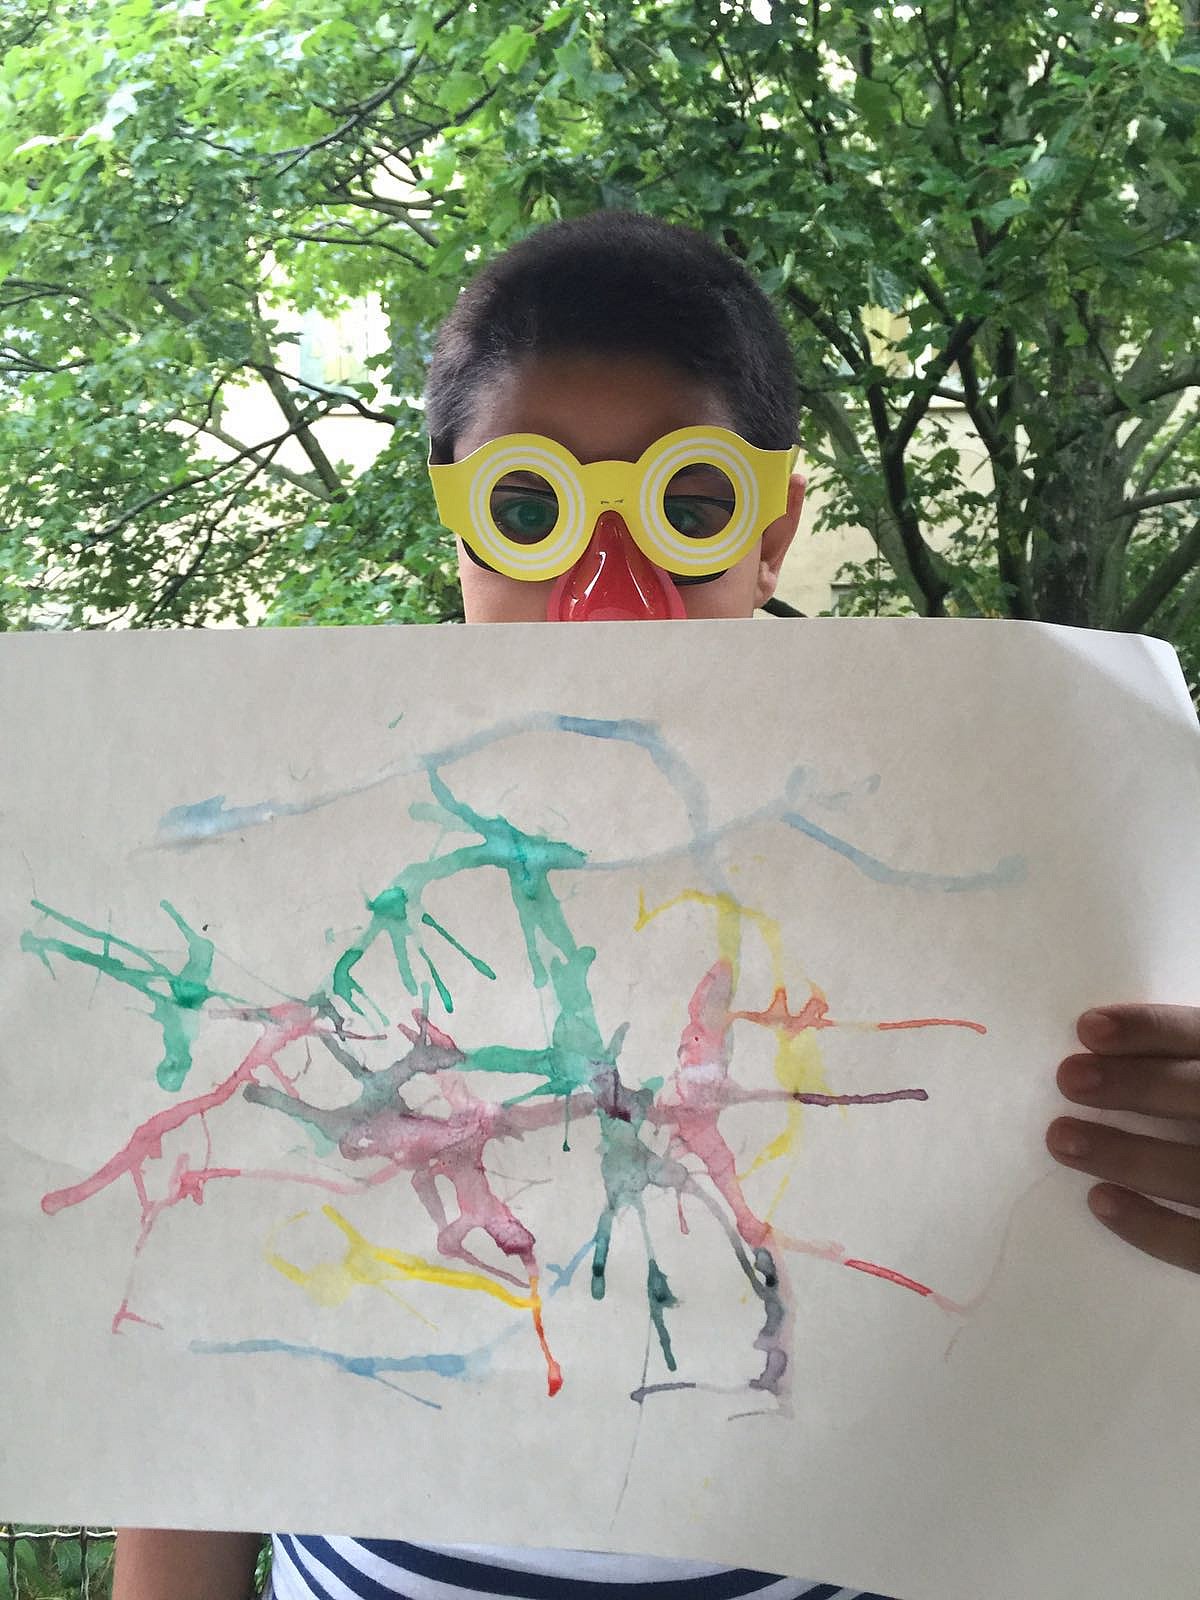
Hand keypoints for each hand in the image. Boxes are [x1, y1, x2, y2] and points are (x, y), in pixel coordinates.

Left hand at [1047, 1005, 1199, 1272]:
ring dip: (1126, 1155)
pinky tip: (1099, 1200)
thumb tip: (1095, 1049)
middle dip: (1139, 1085)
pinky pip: (1198, 1243)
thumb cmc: (1198, 1120)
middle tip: (1068, 1078)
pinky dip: (1151, 1225)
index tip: (1088, 1028)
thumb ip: (1172, 1069)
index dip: (1151, 1030)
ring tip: (1061, 1139)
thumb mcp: (1193, 1085)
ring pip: (1196, 1173)